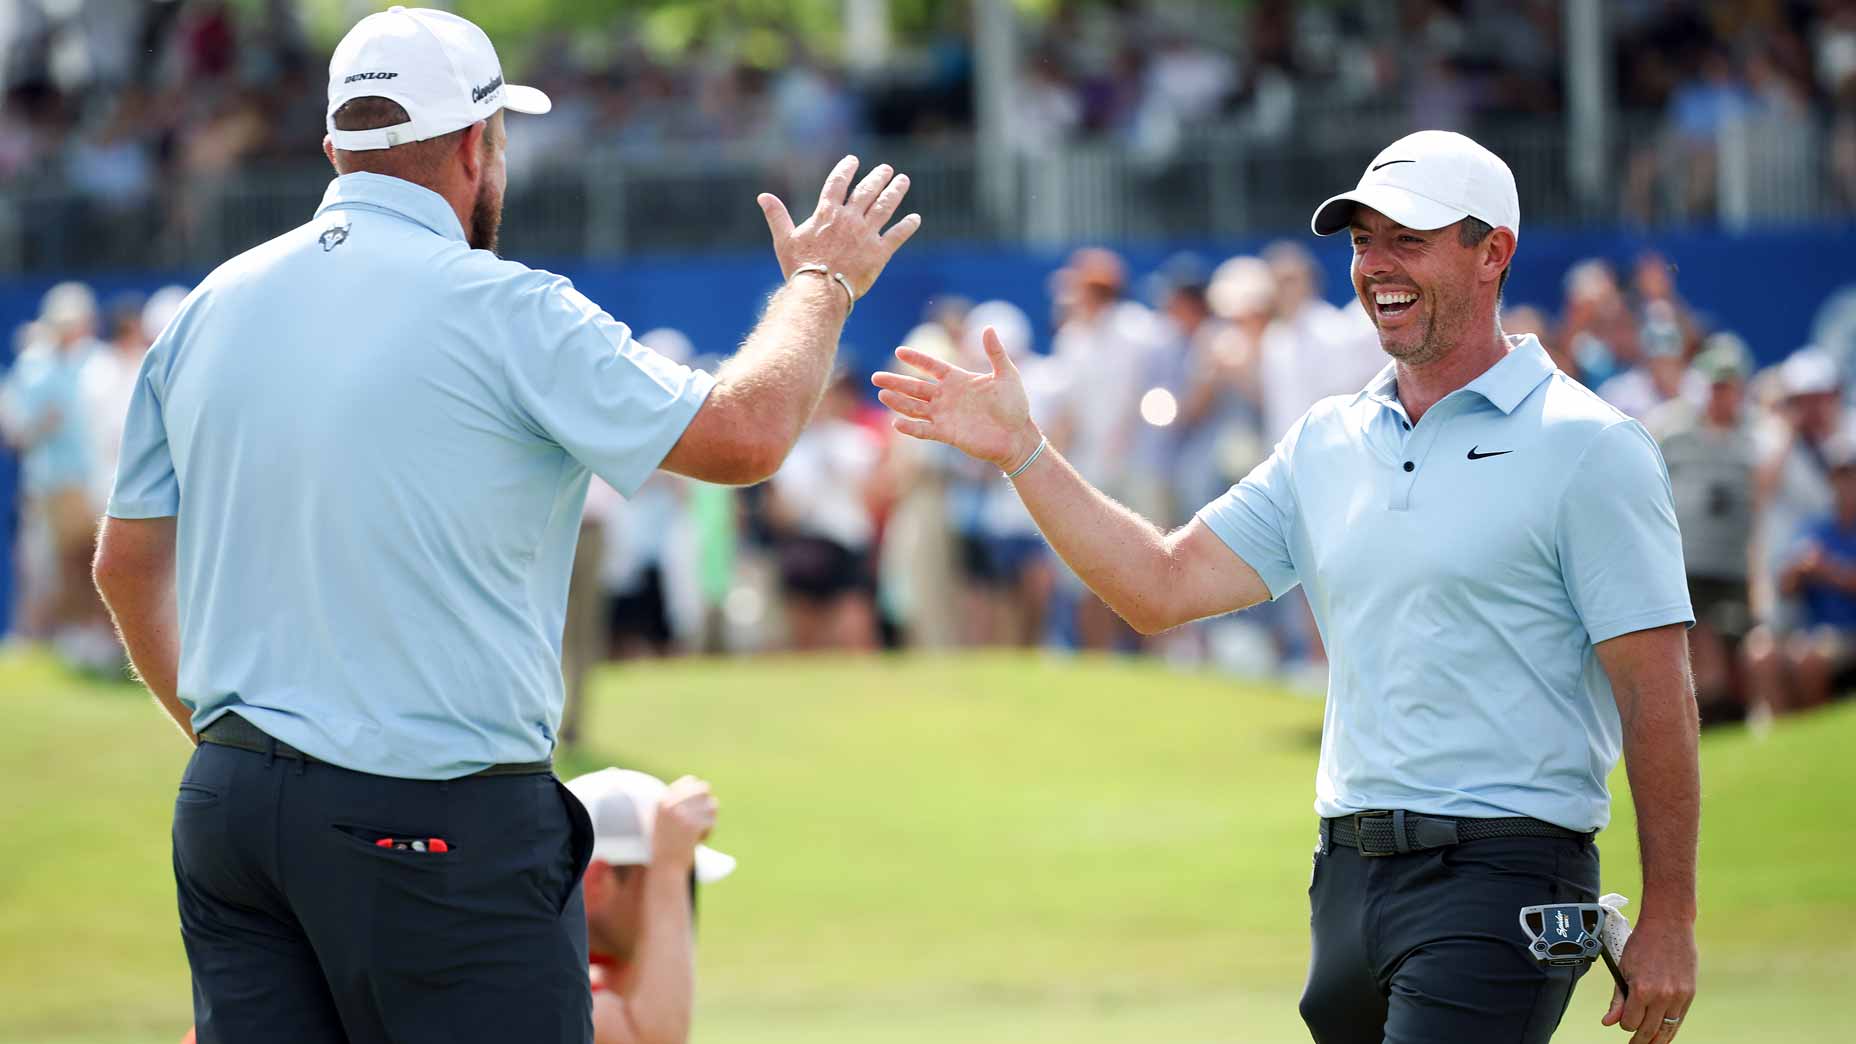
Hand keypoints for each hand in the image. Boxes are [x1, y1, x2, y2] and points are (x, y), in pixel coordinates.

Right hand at [649, 776, 717, 872]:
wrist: (665, 867)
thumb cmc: (666, 844)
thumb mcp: (664, 819)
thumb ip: (678, 803)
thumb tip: (702, 785)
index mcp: (663, 800)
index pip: (690, 781)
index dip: (698, 792)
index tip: (697, 805)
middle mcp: (671, 804)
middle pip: (704, 789)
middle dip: (707, 803)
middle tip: (703, 817)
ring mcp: (682, 814)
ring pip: (712, 805)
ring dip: (710, 818)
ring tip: (699, 831)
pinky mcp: (692, 826)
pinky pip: (712, 821)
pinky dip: (709, 831)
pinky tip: (699, 840)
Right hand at [757, 155, 920, 297]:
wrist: (820, 291)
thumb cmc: (800, 267)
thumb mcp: (784, 240)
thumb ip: (777, 216)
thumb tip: (763, 196)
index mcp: (827, 214)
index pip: (837, 183)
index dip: (846, 169)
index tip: (854, 160)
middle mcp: (849, 219)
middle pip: (866, 191)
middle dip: (878, 178)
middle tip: (887, 170)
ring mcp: (866, 234)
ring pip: (885, 207)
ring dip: (895, 192)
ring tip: (903, 181)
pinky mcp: (879, 253)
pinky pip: (897, 235)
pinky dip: (907, 226)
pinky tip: (915, 218)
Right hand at [873, 326, 1039, 471]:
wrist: (1018, 436)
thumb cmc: (1014, 405)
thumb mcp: (1007, 375)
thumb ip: (996, 352)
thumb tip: (988, 327)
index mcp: (959, 380)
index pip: (932, 367)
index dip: (917, 359)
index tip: (899, 351)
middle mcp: (947, 397)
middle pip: (915, 387)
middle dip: (896, 382)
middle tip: (875, 377)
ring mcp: (945, 416)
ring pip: (915, 408)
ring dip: (898, 402)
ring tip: (882, 395)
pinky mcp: (947, 434)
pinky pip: (924, 430)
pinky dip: (910, 427)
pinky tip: (896, 423)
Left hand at [1602, 914, 1695, 1042]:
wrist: (1668, 925)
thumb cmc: (1642, 944)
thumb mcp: (1623, 968)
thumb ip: (1618, 998)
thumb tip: (1608, 1022)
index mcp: (1641, 989)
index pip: (1630, 1022)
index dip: (1624, 1024)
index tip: (1622, 1022)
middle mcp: (1661, 996)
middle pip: (1649, 1029)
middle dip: (1640, 1039)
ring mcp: (1678, 996)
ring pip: (1667, 1028)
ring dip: (1657, 1040)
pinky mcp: (1689, 993)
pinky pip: (1679, 1019)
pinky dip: (1671, 1029)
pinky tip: (1665, 1034)